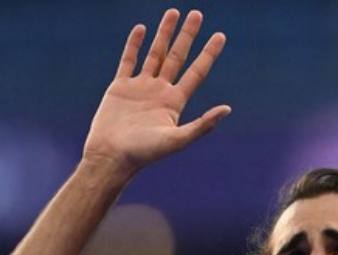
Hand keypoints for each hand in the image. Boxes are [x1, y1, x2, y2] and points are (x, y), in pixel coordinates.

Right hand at [82, 9, 228, 176]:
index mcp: (174, 102)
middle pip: (177, 57)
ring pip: (155, 54)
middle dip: (187, 35)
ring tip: (173, 12)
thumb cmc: (143, 153)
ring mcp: (139, 88)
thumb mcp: (177, 140)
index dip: (209, 54)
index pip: (196, 72)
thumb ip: (202, 125)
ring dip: (164, 34)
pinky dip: (134, 44)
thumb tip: (227, 109)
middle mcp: (159, 92)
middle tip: (197, 14)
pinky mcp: (120, 87)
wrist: (110, 157)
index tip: (220, 35)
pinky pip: (128, 60)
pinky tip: (141, 29)